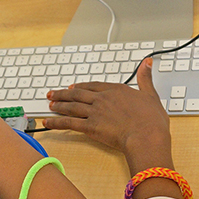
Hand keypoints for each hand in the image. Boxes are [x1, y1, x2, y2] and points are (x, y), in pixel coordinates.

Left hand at [44, 58, 172, 172]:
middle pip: (78, 94)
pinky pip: (69, 123)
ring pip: (71, 106)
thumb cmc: (150, 120)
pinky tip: (48, 122)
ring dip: (59, 105)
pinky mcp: (90, 127)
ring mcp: (95, 112)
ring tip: (50, 104)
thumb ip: (145, 78)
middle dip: (63, 93)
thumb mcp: (150, 95)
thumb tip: (147, 62)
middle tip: (53, 93)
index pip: (94, 86)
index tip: (73, 87)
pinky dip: (57, 122)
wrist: (146, 136)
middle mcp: (102, 99)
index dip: (81, 87)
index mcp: (116, 90)